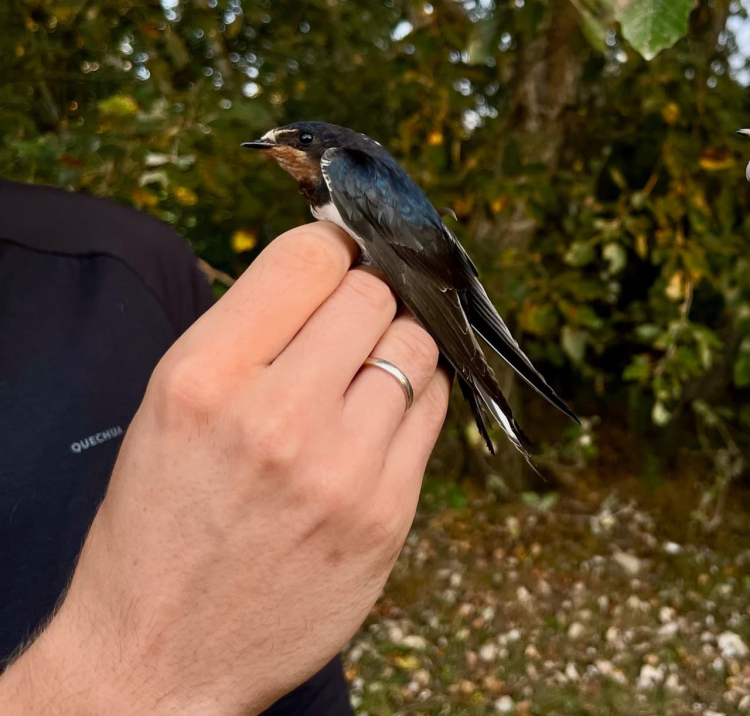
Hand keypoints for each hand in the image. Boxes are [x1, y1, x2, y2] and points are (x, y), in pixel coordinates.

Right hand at [0, 223, 448, 715]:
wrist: (162, 656)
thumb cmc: (162, 523)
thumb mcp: (171, 408)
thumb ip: (249, 333)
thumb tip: (332, 265)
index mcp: (205, 378)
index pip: (308, 259)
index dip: (332, 246)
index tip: (338, 257)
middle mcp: (278, 416)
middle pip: (374, 296)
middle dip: (368, 298)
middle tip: (351, 322)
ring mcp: (342, 468)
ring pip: (417, 349)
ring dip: (398, 347)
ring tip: (366, 373)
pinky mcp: (388, 513)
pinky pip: (434, 412)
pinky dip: (417, 397)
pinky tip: (383, 414)